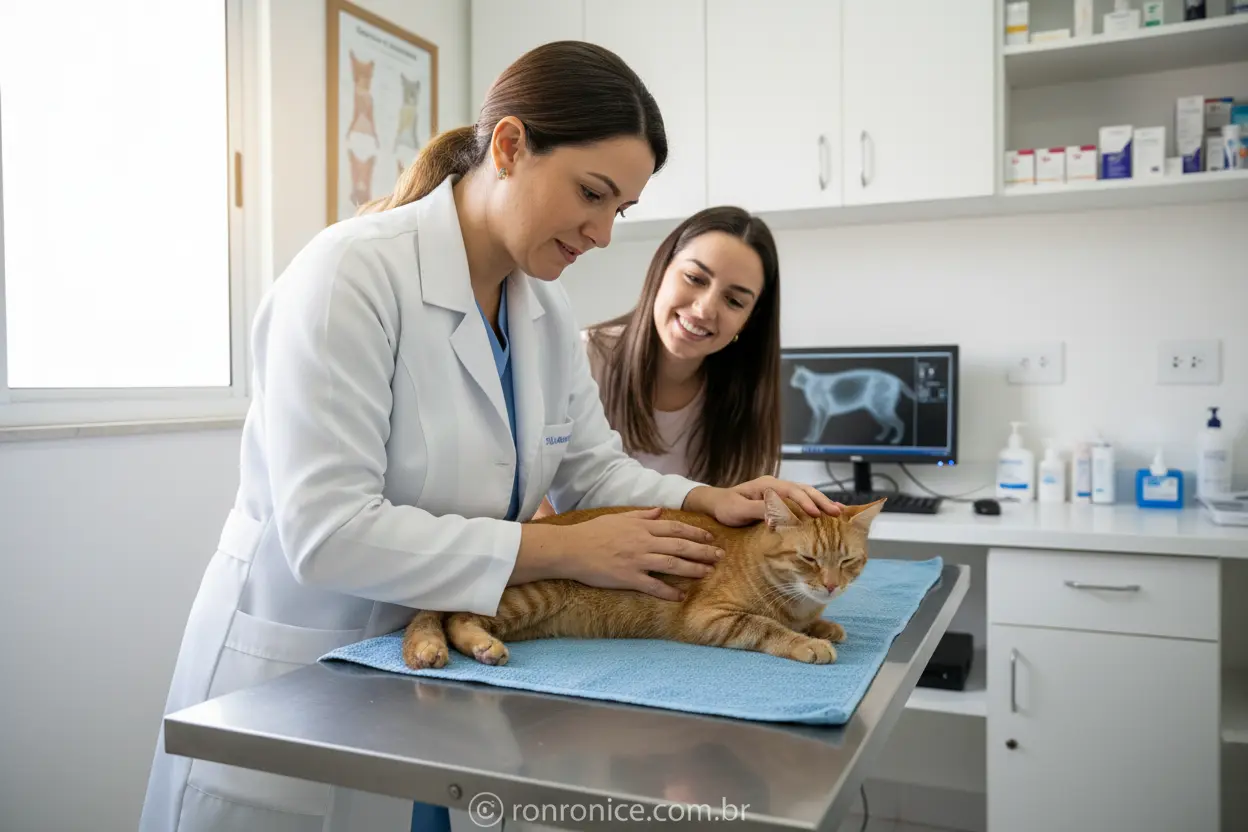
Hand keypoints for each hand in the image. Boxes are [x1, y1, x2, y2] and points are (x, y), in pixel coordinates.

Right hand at [560, 508, 722, 601]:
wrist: (571, 549)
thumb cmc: (592, 532)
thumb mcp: (618, 517)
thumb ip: (641, 515)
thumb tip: (659, 511)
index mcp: (642, 527)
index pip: (676, 529)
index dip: (695, 533)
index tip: (710, 537)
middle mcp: (643, 542)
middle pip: (680, 546)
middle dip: (703, 551)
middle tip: (719, 556)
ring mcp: (637, 561)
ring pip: (672, 564)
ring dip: (693, 569)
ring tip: (708, 573)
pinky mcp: (628, 578)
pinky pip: (653, 586)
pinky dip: (669, 592)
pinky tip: (681, 596)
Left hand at [684, 477, 842, 526]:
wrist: (716, 504)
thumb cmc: (726, 507)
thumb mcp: (738, 510)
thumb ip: (758, 510)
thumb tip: (777, 515)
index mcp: (767, 485)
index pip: (792, 491)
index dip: (805, 502)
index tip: (816, 514)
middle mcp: (776, 485)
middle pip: (804, 490)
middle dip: (821, 501)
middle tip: (837, 513)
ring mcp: (779, 492)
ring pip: (806, 494)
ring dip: (821, 502)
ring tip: (839, 512)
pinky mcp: (780, 500)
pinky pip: (801, 501)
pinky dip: (814, 506)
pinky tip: (825, 514)